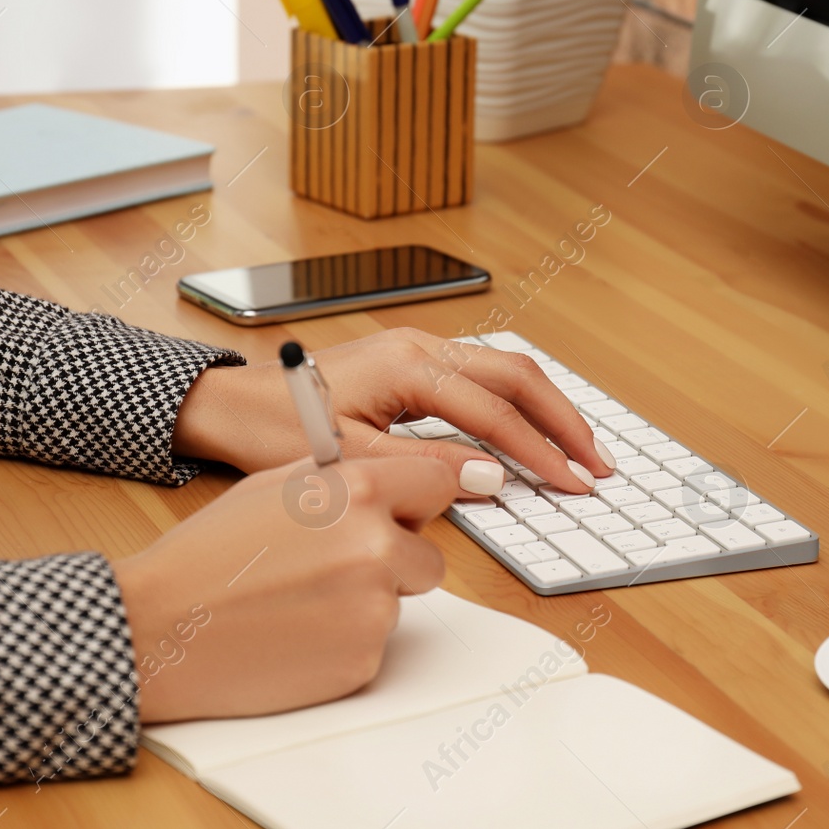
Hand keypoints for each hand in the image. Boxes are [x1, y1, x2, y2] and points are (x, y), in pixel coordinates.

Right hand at [111, 454, 454, 722]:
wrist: (161, 626)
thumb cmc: (208, 554)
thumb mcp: (274, 486)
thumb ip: (342, 480)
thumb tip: (390, 480)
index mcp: (359, 492)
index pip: (438, 485)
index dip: (419, 501)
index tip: (407, 513)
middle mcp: (377, 548)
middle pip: (430, 556)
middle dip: (396, 561)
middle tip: (337, 566)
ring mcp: (374, 610)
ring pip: (400, 604)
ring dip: (366, 602)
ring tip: (300, 600)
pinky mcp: (362, 662)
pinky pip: (373, 644)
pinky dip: (344, 642)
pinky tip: (295, 632)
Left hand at [171, 328, 614, 493]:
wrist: (230, 404)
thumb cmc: (273, 429)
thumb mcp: (346, 460)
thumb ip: (421, 468)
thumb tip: (492, 476)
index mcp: (406, 366)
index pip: (493, 411)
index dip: (539, 451)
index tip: (573, 483)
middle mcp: (420, 345)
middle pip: (515, 374)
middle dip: (563, 420)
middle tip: (598, 465)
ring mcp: (419, 347)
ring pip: (505, 368)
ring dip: (547, 407)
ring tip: (581, 448)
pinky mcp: (414, 360)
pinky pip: (483, 373)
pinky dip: (518, 401)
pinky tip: (534, 427)